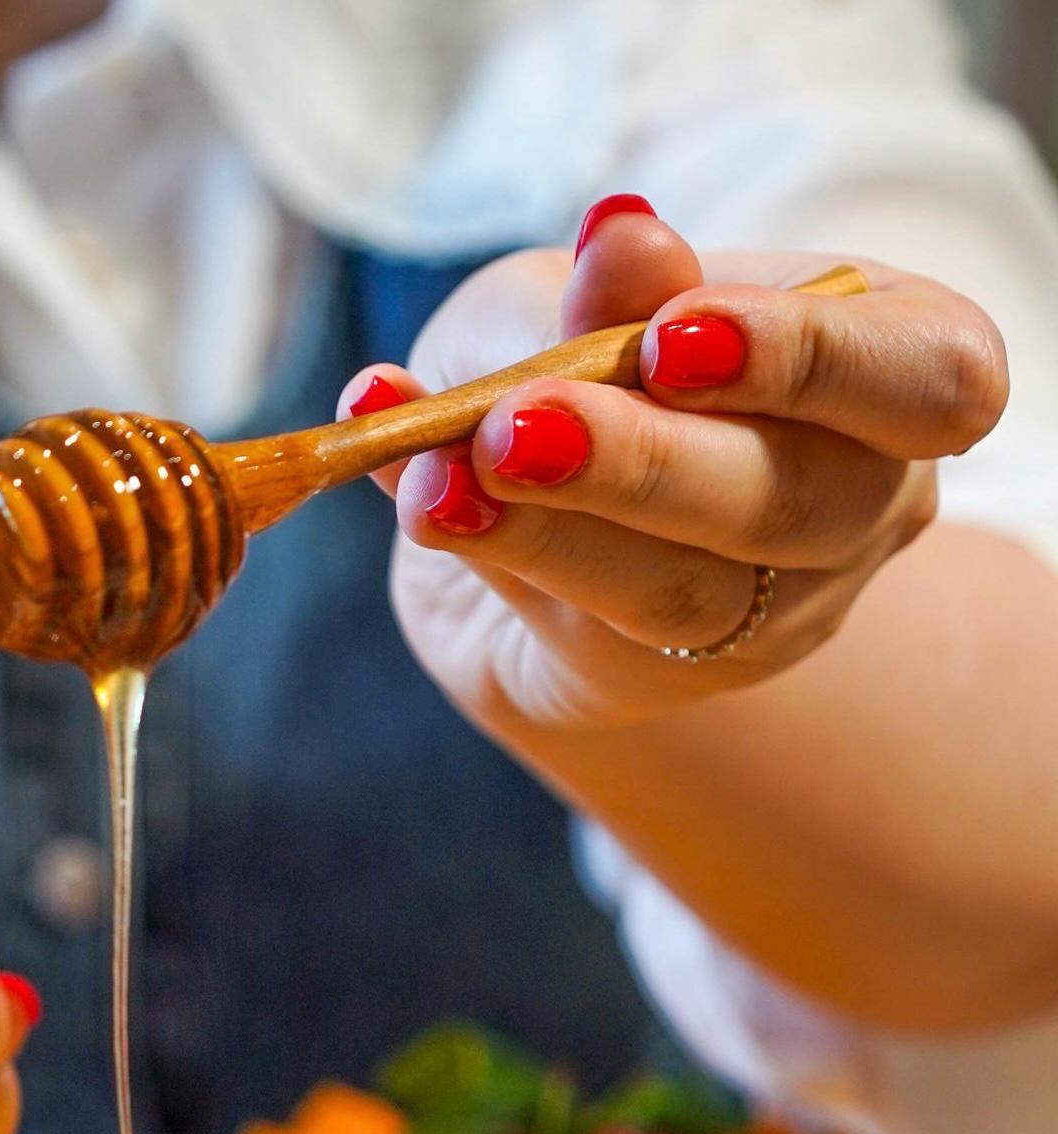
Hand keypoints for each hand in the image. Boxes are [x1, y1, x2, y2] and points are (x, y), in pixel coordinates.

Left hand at [343, 197, 1007, 729]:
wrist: (508, 501)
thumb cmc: (584, 364)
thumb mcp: (583, 298)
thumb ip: (607, 292)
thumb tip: (626, 241)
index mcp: (897, 367)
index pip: (932, 379)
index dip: (813, 360)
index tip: (675, 332)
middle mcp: (858, 502)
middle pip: (798, 504)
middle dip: (646, 459)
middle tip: (516, 423)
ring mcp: (763, 610)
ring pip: (681, 592)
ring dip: (548, 526)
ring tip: (443, 477)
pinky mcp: (648, 677)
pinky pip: (576, 625)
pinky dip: (484, 549)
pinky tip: (416, 495)